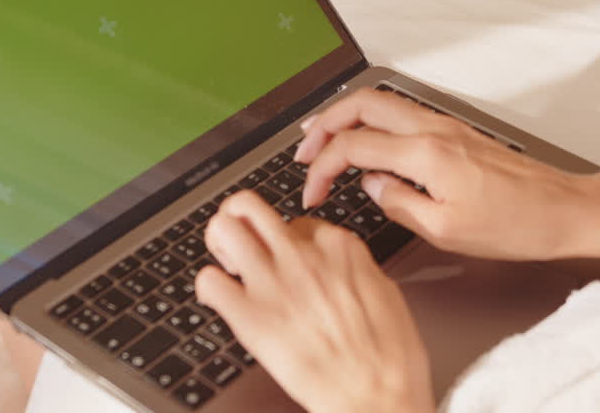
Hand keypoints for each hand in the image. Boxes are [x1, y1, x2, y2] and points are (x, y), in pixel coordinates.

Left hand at [195, 191, 434, 412]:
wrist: (376, 398)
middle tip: (240, 244)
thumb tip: (341, 266)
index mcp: (339, 248)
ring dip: (219, 243)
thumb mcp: (386, 294)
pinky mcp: (249, 316)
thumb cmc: (391, 359)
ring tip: (227, 266)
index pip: (297, 222)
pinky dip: (208, 289)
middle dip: (238, 220)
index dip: (287, 243)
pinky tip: (220, 301)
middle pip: (249, 206)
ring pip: (223, 228)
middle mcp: (302, 255)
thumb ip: (355, 270)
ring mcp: (273, 282)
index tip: (285, 260)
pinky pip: (209, 281)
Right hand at [296, 88, 599, 261]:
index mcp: (425, 154)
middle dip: (323, 124)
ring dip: (346, 117)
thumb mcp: (447, 231)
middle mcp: (433, 130)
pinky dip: (372, 122)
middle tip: (303, 151)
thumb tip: (371, 186)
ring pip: (381, 102)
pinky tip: (367, 142)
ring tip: (324, 139)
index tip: (312, 194)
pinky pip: (401, 114)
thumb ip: (398, 204)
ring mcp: (446, 126)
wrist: (566, 210)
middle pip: (361, 104)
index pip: (352, 147)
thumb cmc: (517, 225)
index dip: (321, 169)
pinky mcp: (456, 132)